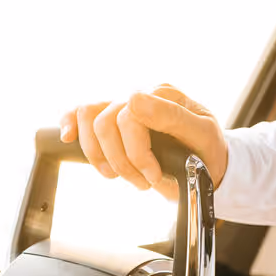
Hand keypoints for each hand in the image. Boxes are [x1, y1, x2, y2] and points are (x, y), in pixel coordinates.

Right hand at [58, 84, 228, 197]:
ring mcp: (123, 105)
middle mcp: (140, 95)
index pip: (129, 116)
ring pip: (88, 117)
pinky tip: (67, 138)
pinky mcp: (111, 118)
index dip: (136, 152)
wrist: (208, 162)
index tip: (153, 176)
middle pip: (105, 123)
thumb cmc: (206, 149)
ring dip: (99, 155)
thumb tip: (133, 99)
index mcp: (163, 94)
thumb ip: (171, 116)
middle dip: (121, 160)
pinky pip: (81, 112)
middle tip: (143, 181)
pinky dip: (69, 123)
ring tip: (119, 174)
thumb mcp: (202, 133)